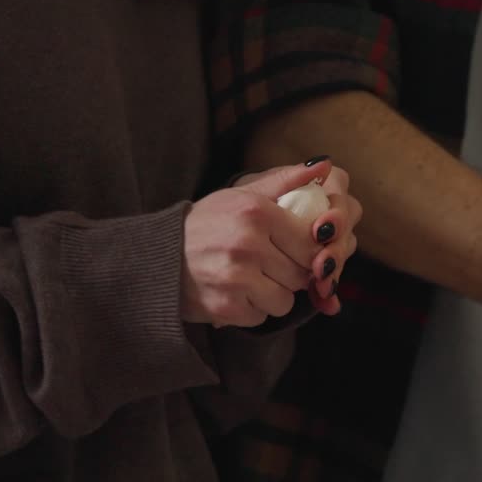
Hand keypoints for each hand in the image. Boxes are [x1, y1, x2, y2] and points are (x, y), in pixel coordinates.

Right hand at [183, 160, 337, 326]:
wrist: (156, 257)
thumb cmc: (206, 224)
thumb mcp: (242, 194)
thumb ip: (286, 181)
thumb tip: (325, 165)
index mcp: (257, 212)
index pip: (312, 242)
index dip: (309, 250)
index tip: (296, 250)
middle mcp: (247, 244)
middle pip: (301, 274)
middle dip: (291, 273)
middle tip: (269, 265)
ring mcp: (236, 278)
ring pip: (285, 300)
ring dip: (273, 295)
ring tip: (251, 279)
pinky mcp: (226, 307)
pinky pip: (261, 317)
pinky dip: (252, 309)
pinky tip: (235, 293)